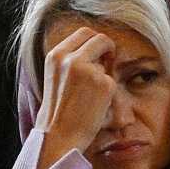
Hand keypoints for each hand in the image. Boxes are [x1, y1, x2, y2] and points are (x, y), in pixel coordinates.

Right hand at [34, 25, 119, 168]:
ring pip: (108, 61)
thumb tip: (96, 48)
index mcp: (56, 55)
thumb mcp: (56, 76)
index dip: (95, 43)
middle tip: (107, 66)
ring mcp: (88, 70)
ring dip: (105, 74)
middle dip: (108, 49)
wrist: (58, 136)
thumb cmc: (58, 110)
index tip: (97, 56)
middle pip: (100, 38)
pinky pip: (113, 81)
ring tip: (91, 96)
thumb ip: (71, 60)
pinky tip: (95, 106)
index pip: (83, 32)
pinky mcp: (104, 83)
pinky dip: (108, 92)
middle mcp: (70, 58)